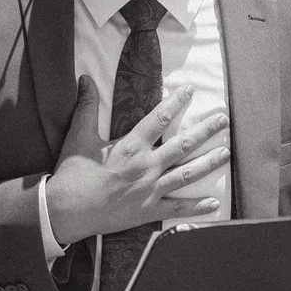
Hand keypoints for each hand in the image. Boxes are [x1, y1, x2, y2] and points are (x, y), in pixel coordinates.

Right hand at [45, 77, 229, 246]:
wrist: (65, 211)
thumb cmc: (72, 173)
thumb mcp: (78, 136)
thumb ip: (86, 106)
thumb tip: (85, 79)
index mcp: (130, 146)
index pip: (160, 118)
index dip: (177, 101)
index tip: (190, 90)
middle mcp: (146, 166)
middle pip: (183, 144)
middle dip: (205, 130)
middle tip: (222, 119)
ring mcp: (150, 190)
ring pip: (187, 174)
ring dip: (209, 163)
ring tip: (226, 152)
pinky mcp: (148, 211)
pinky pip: (178, 209)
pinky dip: (197, 207)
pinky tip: (214, 202)